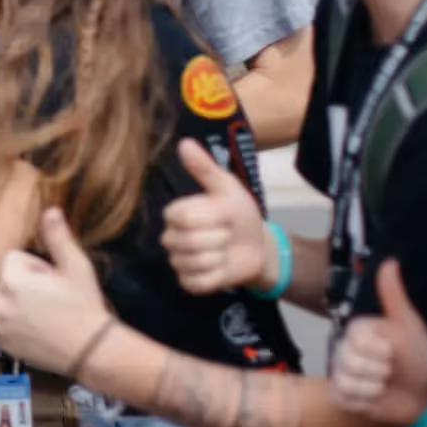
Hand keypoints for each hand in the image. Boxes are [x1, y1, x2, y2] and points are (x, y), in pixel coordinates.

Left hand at [0, 208, 115, 378]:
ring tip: (48, 313)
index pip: (13, 258)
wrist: (90, 350)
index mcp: (11, 279)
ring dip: (21, 303)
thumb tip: (49, 210)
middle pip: (7, 279)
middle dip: (26, 283)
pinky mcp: (3, 343)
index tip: (52, 279)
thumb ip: (58, 236)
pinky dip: (19, 324)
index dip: (36, 266)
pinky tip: (42, 329)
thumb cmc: (84, 307)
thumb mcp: (76, 266)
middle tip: (52, 296)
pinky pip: (6, 323)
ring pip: (6, 301)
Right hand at [161, 139, 272, 293]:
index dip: (210, 218)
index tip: (223, 215)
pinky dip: (216, 276)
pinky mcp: (188, 283)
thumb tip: (184, 143)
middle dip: (219, 238)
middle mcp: (170, 237)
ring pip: (195, 263)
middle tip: (226, 233)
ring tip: (225, 250)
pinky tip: (221, 267)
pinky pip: (197, 282)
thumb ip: (205, 168)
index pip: (183, 217)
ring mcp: (178, 262)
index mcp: (176, 213)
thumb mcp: (227, 188)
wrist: (256, 245)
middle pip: (189, 241)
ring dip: (220, 257)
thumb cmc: (239, 214)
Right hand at [330, 261, 426, 422]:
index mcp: (358, 330)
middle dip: (379, 370)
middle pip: (349, 362)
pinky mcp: (342, 396)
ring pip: (347, 381)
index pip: (356, 340)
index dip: (380, 350)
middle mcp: (345, 349)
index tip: (393, 351)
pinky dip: (365, 402)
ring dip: (375, 387)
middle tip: (391, 370)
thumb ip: (393, 295)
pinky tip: (376, 397)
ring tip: (385, 385)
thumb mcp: (409, 324)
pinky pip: (345, 398)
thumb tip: (390, 260)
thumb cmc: (419, 356)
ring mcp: (341, 373)